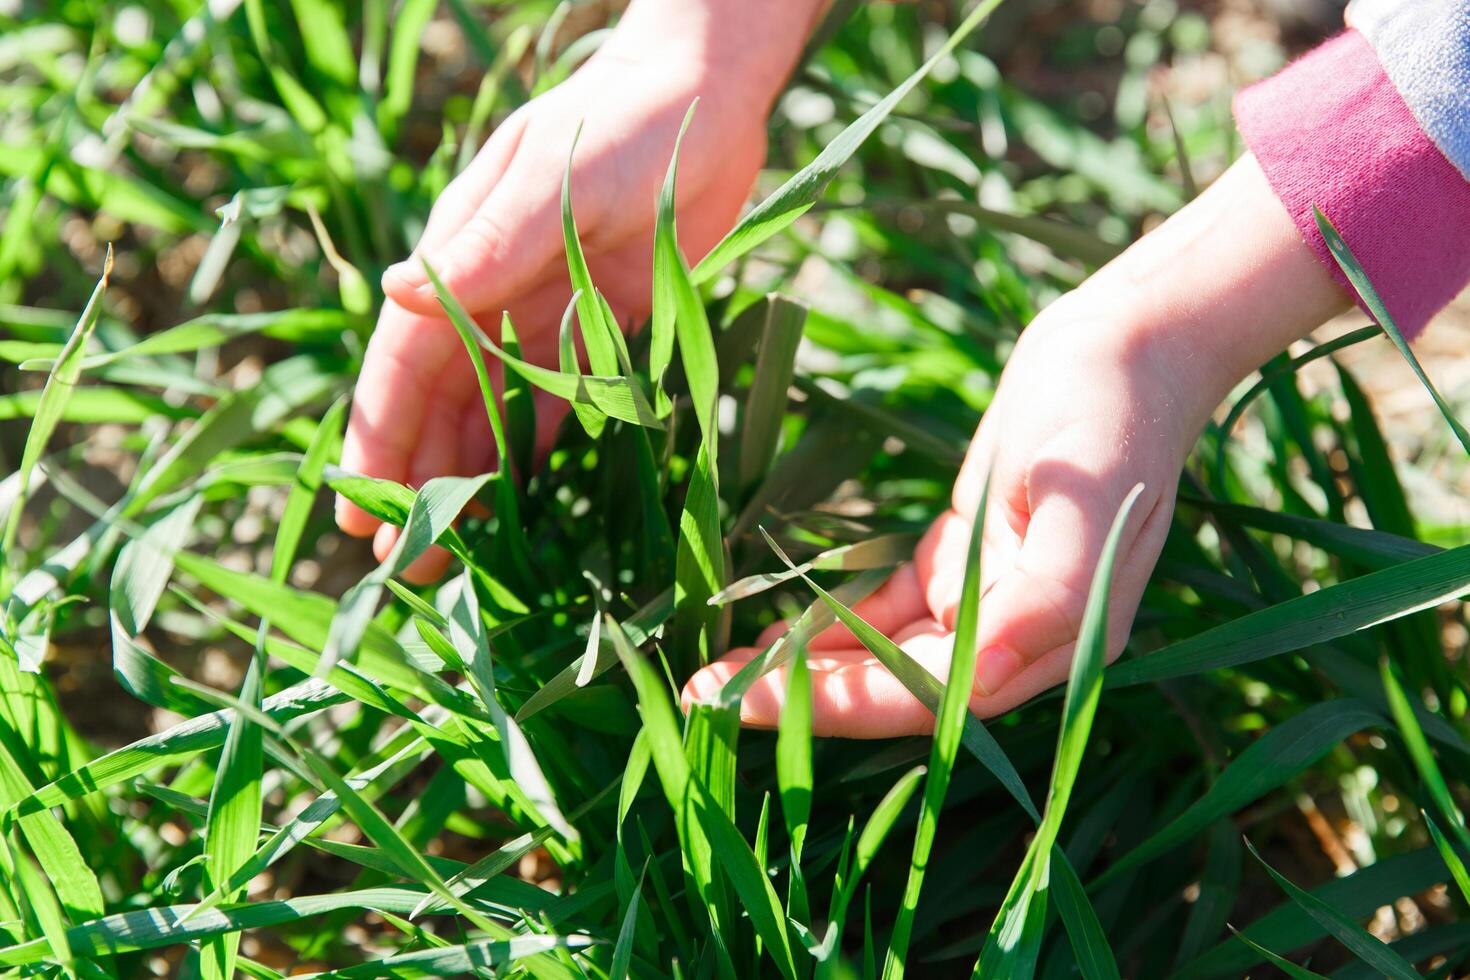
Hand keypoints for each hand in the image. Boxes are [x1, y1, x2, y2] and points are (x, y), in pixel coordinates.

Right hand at [336, 1, 817, 580]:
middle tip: (403, 566)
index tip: (358, 511)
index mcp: (463, 261)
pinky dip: (546, 454)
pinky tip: (534, 505)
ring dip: (476, 481)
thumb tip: (396, 297)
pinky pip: (568, 405)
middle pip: (444, 405)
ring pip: (500, 416)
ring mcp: (551, 317)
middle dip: (420, 482)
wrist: (706, 98)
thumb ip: (487, 243)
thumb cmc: (619, 121)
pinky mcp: (609, 329)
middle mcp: (496, 297)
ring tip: (460, 555)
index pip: (404, 367)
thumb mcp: (550, 176)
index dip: (378, 440)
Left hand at [684, 292, 1192, 734]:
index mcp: (1059, 642)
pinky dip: (832, 619)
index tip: (745, 702)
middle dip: (801, 696)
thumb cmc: (1113, 418)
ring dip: (806, 665)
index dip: (838, 709)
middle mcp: (1020, 637)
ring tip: (720, 670)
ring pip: (883, 651)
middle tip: (702, 696)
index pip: (932, 699)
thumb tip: (979, 681)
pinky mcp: (963, 560)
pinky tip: (772, 629)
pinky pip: (886, 604)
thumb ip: (1048, 597)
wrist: (1127, 348)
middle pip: (896, 686)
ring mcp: (988, 599)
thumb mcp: (1089, 497)